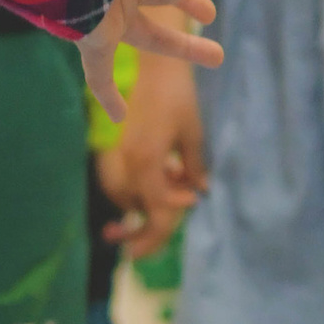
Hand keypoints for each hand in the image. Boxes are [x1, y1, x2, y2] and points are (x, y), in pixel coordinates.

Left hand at [78, 0, 219, 124]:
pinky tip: (119, 117)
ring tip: (218, 57)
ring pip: (150, 39)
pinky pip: (98, 73)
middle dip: (188, 22)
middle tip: (215, 33)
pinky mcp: (91, 38)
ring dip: (181, 48)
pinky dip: (107, 94)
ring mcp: (106, 18)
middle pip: (161, 12)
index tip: (208, 2)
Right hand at [97, 55, 207, 255]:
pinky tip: (169, 176)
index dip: (170, 220)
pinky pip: (132, 179)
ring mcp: (125, 154)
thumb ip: (194, 167)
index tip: (189, 210)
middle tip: (137, 257)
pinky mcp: (126, 146)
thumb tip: (198, 192)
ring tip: (172, 202)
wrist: (157, 66)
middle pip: (138, 207)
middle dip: (142, 233)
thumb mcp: (193, 134)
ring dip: (148, 206)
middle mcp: (130, 162)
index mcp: (146, 162)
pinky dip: (146, 188)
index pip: (156, 207)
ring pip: (132, 196)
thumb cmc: (179, 97)